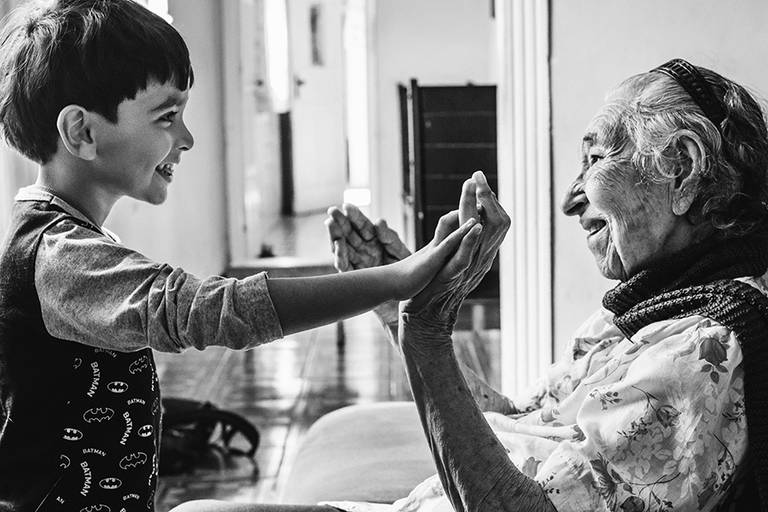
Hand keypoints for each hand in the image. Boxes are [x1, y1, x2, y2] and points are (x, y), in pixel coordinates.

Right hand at [325, 204, 410, 271]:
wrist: (406, 289)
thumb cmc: (404, 267)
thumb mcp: (400, 251)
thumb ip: (389, 237)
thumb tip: (379, 222)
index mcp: (373, 238)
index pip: (362, 224)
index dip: (354, 215)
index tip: (347, 206)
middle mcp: (362, 248)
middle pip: (348, 233)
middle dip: (340, 222)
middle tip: (332, 211)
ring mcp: (357, 261)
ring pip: (342, 247)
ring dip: (335, 236)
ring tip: (330, 224)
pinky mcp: (354, 275)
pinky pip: (344, 266)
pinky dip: (340, 257)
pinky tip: (338, 246)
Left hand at [402, 171, 509, 327]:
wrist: (421, 318)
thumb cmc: (429, 288)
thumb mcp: (444, 258)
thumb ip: (453, 239)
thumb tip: (458, 218)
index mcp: (477, 254)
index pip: (491, 222)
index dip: (488, 201)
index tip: (479, 179)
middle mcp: (477, 261)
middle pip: (494, 225)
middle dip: (487, 199)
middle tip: (477, 176)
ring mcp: (466, 270)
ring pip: (481, 238)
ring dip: (479, 212)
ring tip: (479, 190)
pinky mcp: (450, 278)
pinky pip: (465, 258)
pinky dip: (470, 241)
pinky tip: (475, 226)